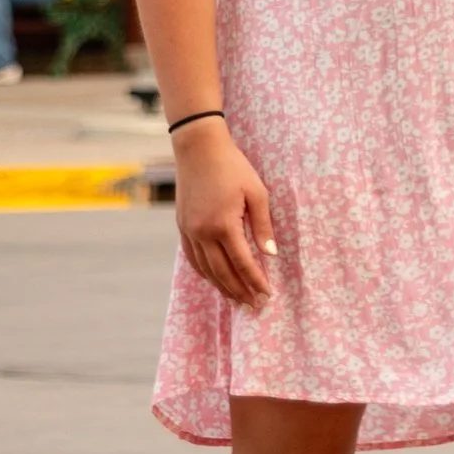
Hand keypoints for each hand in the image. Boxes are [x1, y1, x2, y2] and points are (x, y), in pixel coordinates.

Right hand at [173, 122, 277, 309]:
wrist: (198, 148)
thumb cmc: (232, 167)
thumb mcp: (256, 192)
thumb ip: (263, 226)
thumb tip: (271, 254)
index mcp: (224, 225)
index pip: (243, 263)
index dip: (256, 281)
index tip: (267, 294)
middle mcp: (203, 233)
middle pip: (223, 272)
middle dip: (240, 291)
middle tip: (254, 306)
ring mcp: (190, 231)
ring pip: (206, 270)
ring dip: (222, 287)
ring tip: (237, 299)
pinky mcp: (182, 226)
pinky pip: (193, 259)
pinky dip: (205, 273)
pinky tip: (215, 280)